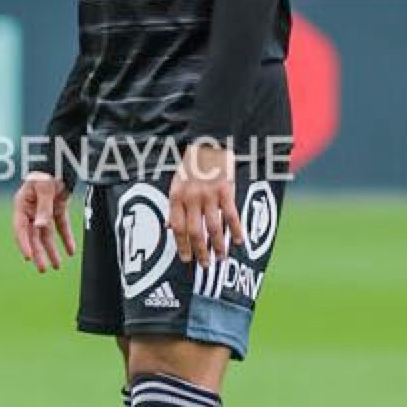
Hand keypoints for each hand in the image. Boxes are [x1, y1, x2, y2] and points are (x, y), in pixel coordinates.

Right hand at [12, 171, 73, 271]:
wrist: (62, 159)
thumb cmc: (48, 172)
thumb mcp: (45, 189)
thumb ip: (44, 209)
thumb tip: (40, 227)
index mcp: (22, 205)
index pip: (20, 228)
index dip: (24, 243)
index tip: (29, 257)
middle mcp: (31, 210)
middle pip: (33, 235)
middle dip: (39, 253)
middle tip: (42, 269)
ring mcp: (44, 210)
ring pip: (47, 234)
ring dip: (52, 250)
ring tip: (57, 266)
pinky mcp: (56, 209)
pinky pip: (60, 226)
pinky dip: (66, 238)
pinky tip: (71, 251)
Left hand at [169, 140, 242, 265]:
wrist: (209, 142)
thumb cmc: (192, 165)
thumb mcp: (177, 183)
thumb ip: (174, 205)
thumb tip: (168, 227)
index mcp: (176, 196)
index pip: (177, 227)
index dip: (181, 245)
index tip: (186, 259)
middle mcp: (191, 197)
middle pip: (195, 231)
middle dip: (200, 251)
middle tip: (205, 264)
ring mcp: (209, 194)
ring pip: (213, 227)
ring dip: (218, 245)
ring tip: (221, 257)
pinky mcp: (225, 190)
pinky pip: (231, 215)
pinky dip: (236, 230)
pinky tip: (239, 240)